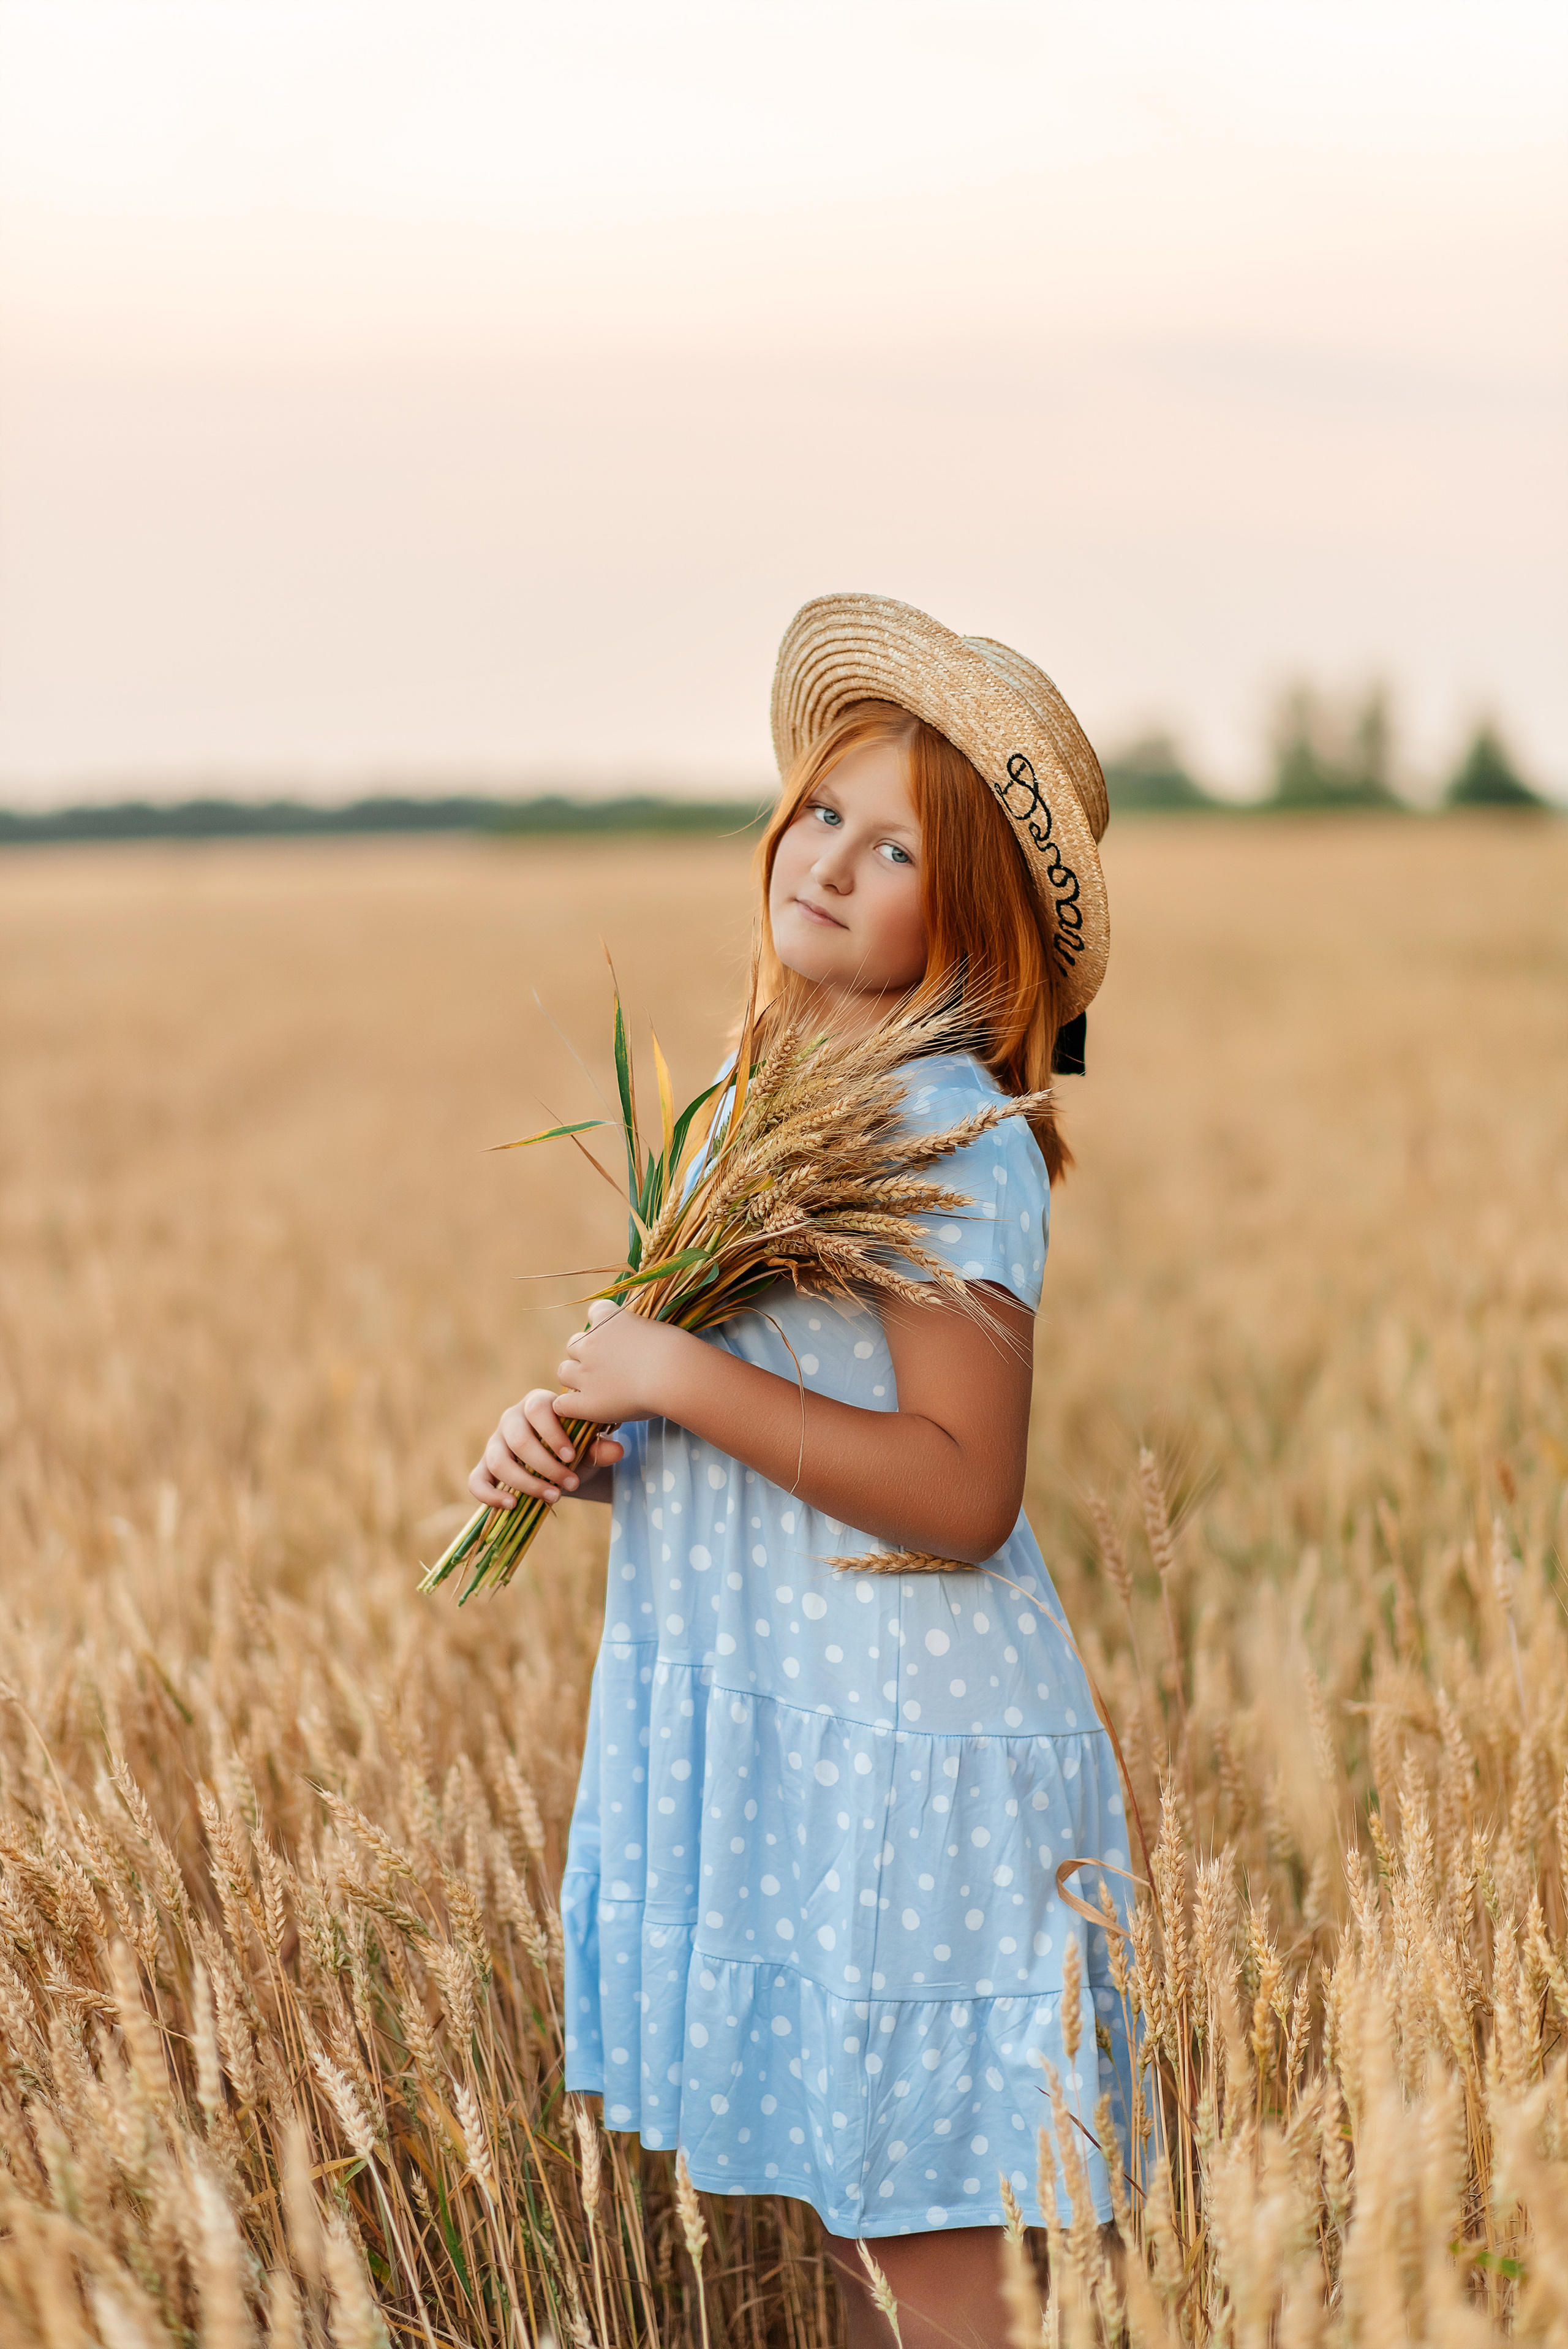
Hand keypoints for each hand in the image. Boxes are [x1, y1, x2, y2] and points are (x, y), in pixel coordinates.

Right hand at [469, 1387, 625, 1509]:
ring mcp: (494, 1443)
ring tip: (553, 1497)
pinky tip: (512, 1505)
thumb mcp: (589, 1447)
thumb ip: (599, 1447)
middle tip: (571, 1484)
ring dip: (526, 1483)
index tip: (572, 1457)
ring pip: (498, 1461)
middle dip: (545, 1466)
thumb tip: (616, 1451)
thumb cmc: (575, 1448)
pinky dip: (490, 1495)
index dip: (553, 1433)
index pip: (538, 1409)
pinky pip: (476, 1480)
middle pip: (518, 1439)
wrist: (561, 1465)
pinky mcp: (484, 1467)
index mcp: (537, 1404)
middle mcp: (511, 1419)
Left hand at [554, 1298, 696, 1427]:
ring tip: (596, 1388)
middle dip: (587, 1354)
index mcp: (607, 1318)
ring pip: (564, 1371)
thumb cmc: (677, 1351)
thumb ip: (639, 1334)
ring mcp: (585, 1373)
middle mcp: (590, 1342)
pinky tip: (585, 1409)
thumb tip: (638, 1346)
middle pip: (574, 1344)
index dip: (604, 1326)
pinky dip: (570, 1407)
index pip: (595, 1311)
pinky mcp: (586, 1402)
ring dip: (576, 1377)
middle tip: (608, 1367)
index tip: (619, 1337)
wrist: (674, 1374)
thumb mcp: (657, 1330)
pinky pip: (563, 1404)